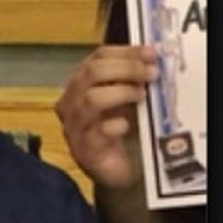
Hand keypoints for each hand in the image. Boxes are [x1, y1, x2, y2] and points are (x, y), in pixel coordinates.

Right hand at [55, 44, 157, 189]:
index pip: (96, 57)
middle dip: (125, 68)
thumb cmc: (118, 130)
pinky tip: (126, 125)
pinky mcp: (84, 151)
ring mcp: (74, 127)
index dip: (124, 52)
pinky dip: (114, 125)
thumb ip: (130, 79)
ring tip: (141, 95)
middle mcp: (71, 102)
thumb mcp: (123, 98)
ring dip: (121, 93)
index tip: (150, 53)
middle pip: (91, 73)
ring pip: (90, 99)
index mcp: (80, 85)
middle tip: (150, 73)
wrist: (113, 170)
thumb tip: (151, 57)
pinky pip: (96, 133)